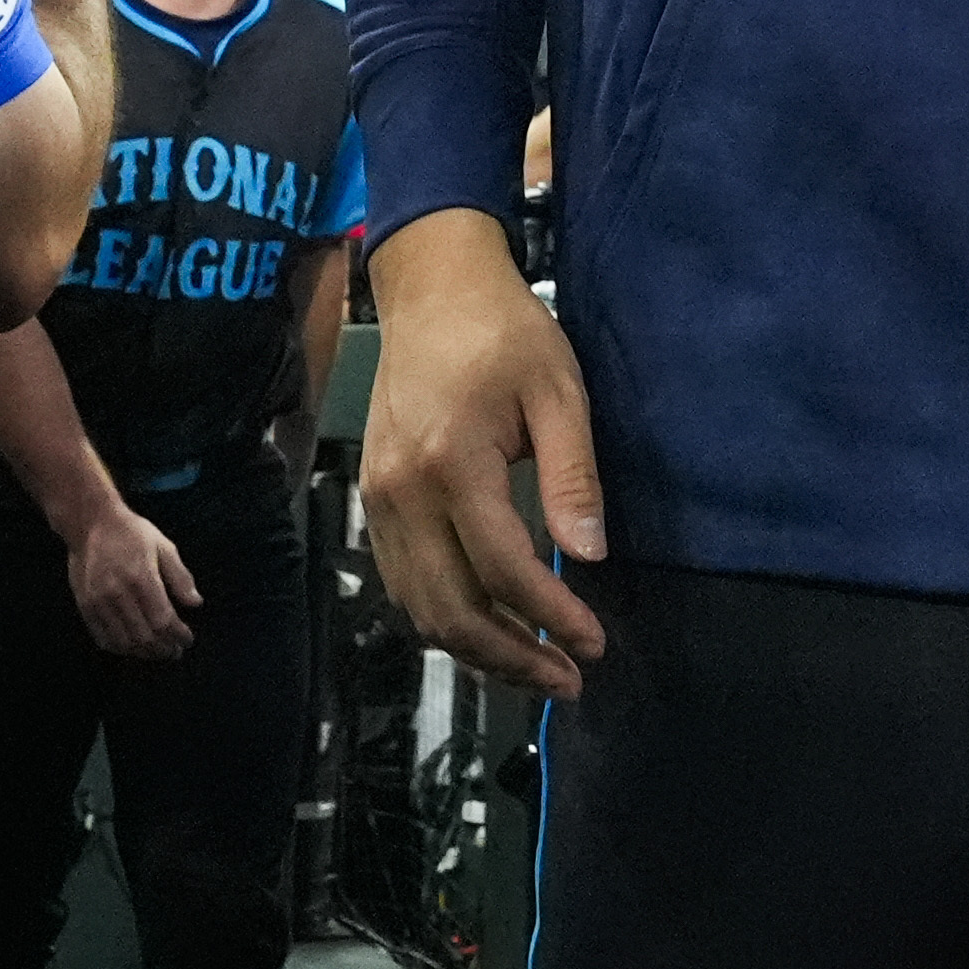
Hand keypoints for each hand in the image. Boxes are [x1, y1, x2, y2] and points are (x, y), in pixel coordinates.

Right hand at [66, 500, 200, 664]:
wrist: (90, 523)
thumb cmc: (131, 533)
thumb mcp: (163, 546)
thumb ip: (180, 577)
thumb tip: (196, 603)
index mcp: (142, 578)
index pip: (163, 620)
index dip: (178, 635)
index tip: (187, 640)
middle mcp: (119, 594)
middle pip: (144, 636)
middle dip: (163, 649)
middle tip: (175, 652)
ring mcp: (99, 602)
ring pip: (124, 641)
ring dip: (144, 653)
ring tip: (157, 653)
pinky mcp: (85, 606)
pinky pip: (103, 637)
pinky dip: (120, 648)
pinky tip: (132, 648)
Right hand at [352, 210, 609, 697]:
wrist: (431, 288)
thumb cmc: (503, 330)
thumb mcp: (558, 390)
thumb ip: (572, 475)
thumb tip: (589, 555)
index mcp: (452, 462)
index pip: (504, 568)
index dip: (552, 616)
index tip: (594, 643)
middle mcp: (403, 492)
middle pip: (451, 609)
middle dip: (512, 658)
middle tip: (567, 680)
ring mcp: (379, 499)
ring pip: (420, 608)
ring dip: (477, 651)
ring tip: (535, 670)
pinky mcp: (373, 499)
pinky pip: (403, 582)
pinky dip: (444, 619)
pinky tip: (489, 629)